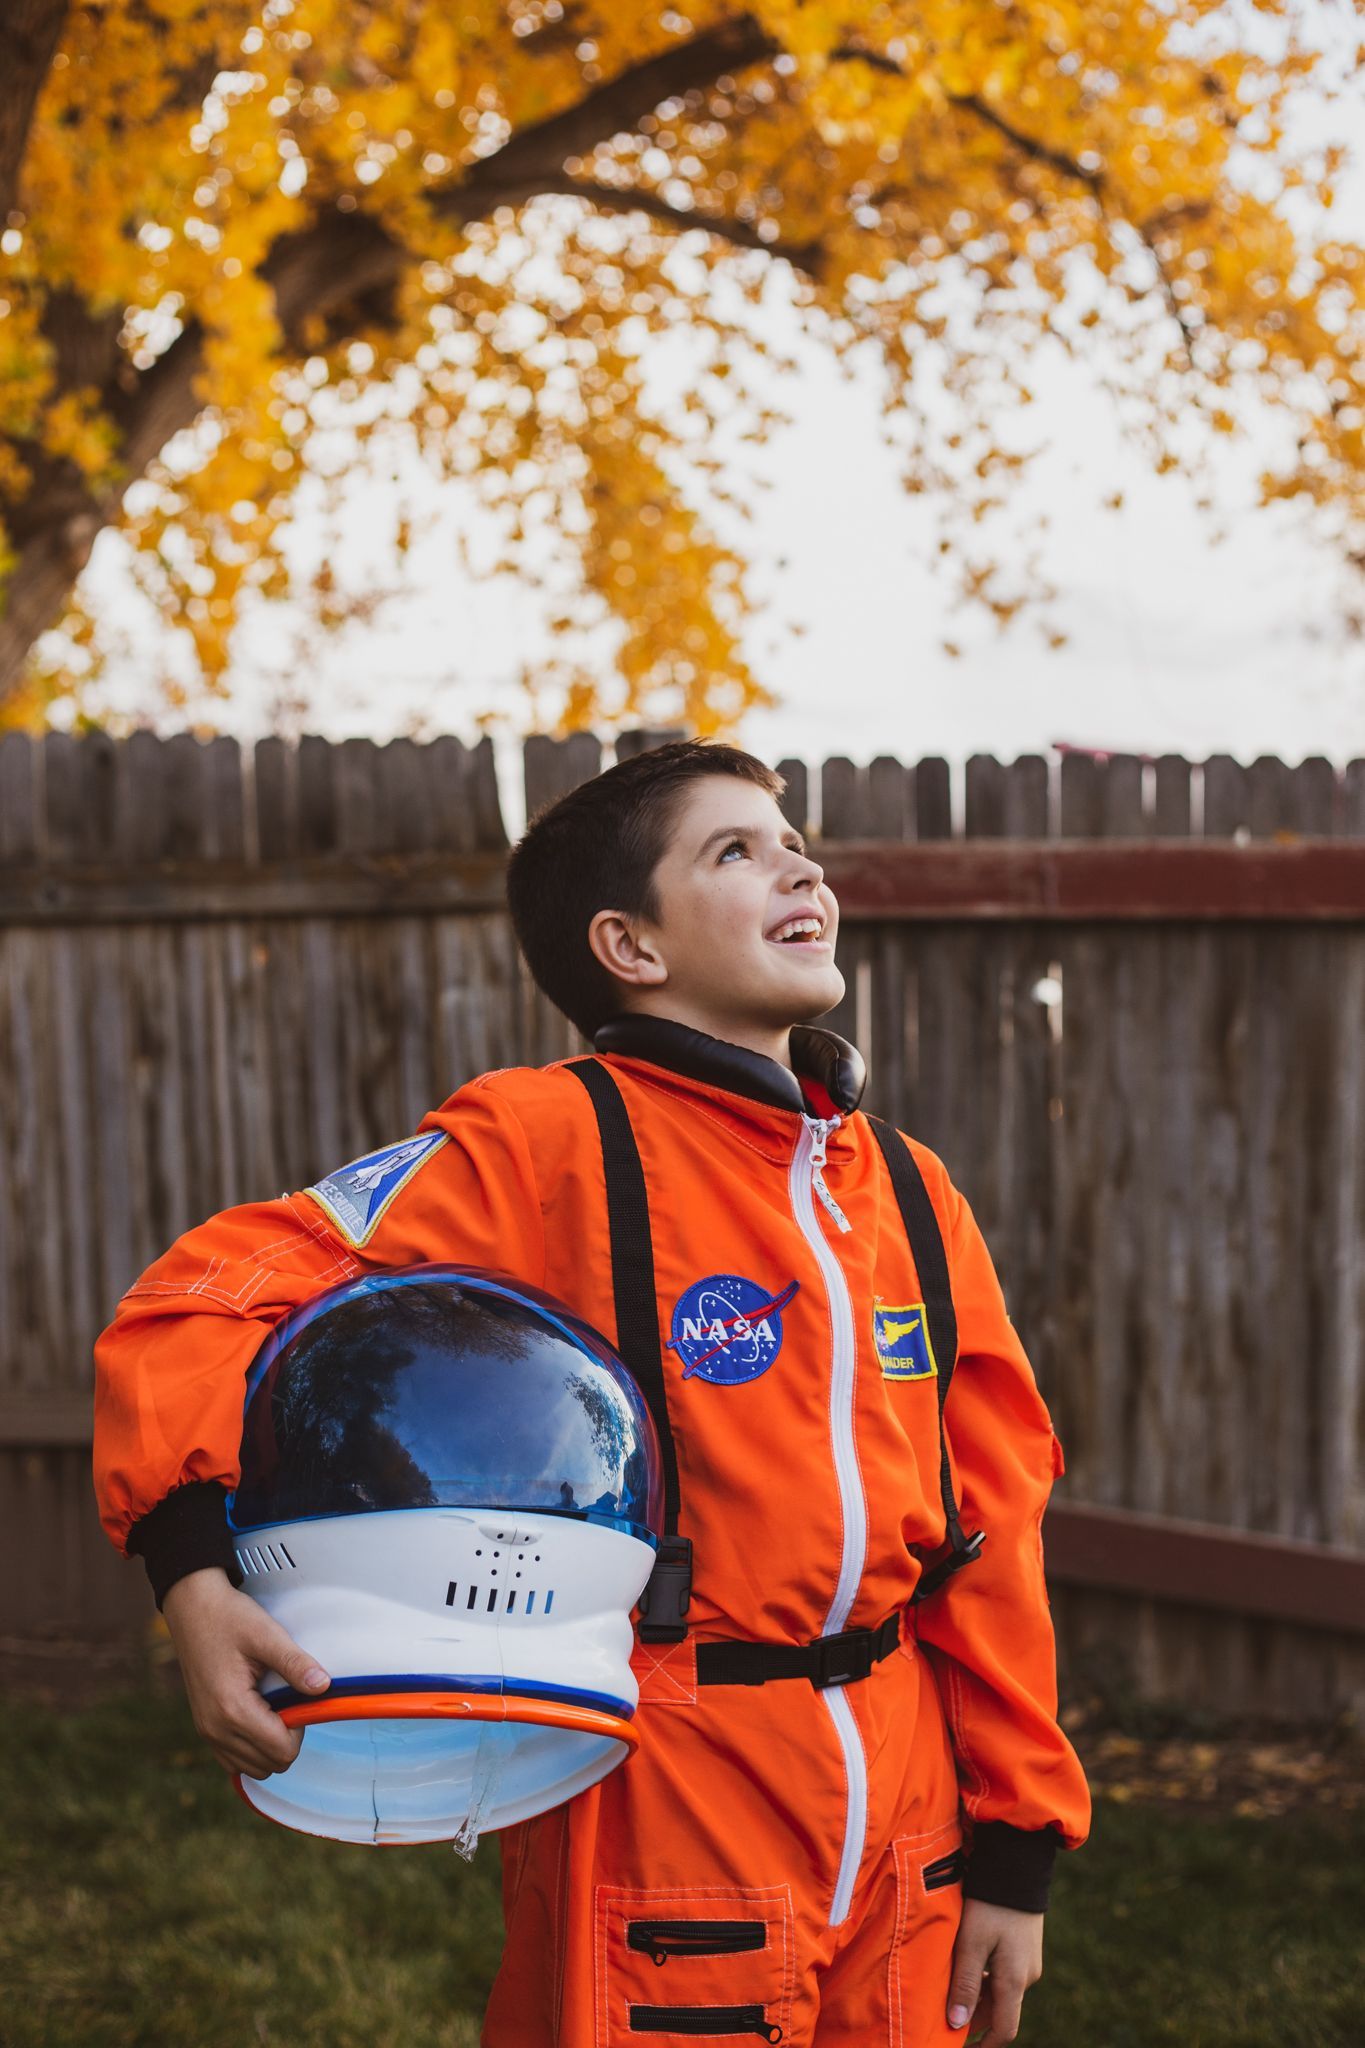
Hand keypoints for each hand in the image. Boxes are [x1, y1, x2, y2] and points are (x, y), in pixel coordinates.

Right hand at [162, 1567, 330, 1780]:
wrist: (192, 1607)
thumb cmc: (228, 1618)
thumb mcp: (266, 1634)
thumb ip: (295, 1663)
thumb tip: (324, 1686)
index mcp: (232, 1709)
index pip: (282, 1750)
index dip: (300, 1727)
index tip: (298, 1696)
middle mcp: (216, 1729)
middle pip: (271, 1765)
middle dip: (288, 1738)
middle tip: (288, 1699)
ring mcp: (207, 1732)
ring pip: (253, 1768)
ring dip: (271, 1745)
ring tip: (274, 1706)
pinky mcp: (204, 1728)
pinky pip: (234, 1760)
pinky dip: (252, 1748)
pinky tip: (259, 1716)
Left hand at [946, 1897, 1043, 2045]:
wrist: (1017, 1865)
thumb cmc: (990, 1904)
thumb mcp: (971, 1943)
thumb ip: (965, 1984)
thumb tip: (956, 2024)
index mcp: (1015, 1981)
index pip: (1004, 2030)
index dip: (984, 2045)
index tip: (961, 2046)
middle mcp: (1027, 1976)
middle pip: (1000, 2011)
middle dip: (974, 2017)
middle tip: (945, 2014)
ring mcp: (1029, 1961)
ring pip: (1001, 1991)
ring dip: (979, 1995)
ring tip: (950, 1988)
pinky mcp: (1026, 1946)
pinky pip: (1005, 1973)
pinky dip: (986, 1978)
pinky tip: (967, 1964)